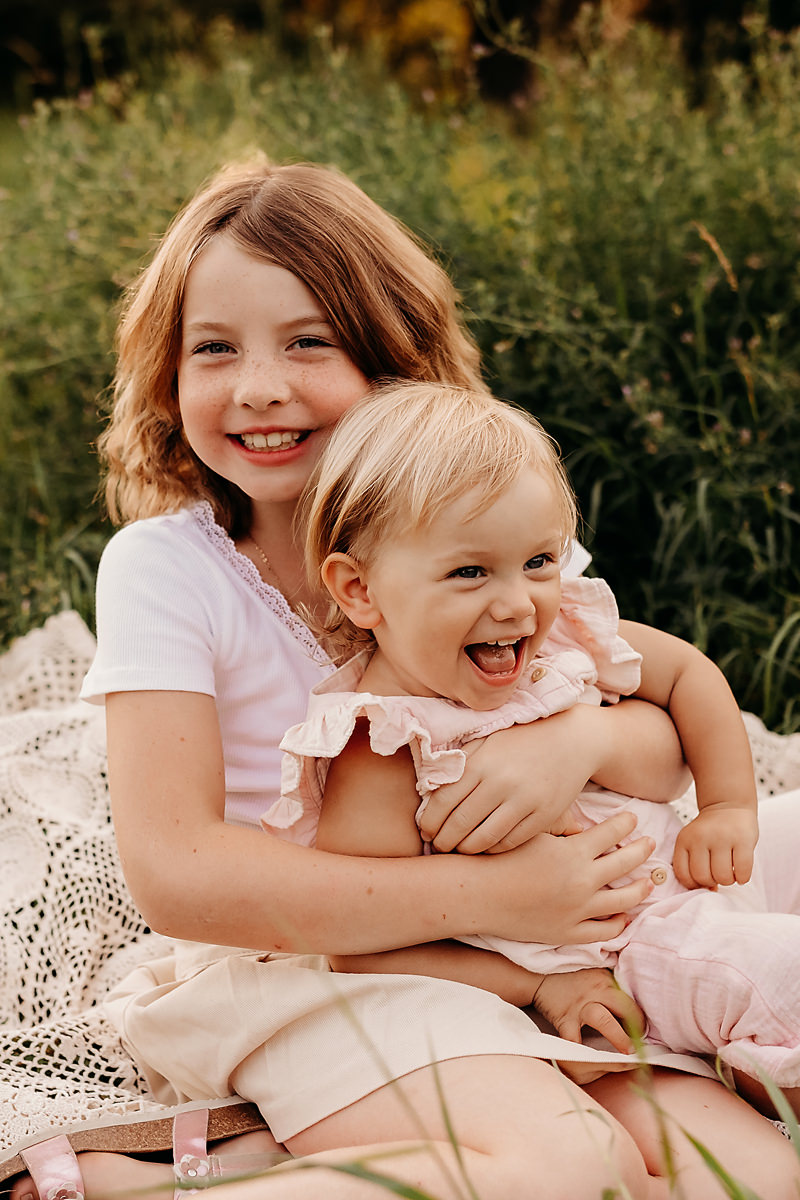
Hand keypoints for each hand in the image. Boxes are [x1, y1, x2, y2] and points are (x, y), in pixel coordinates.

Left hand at [418, 707, 604, 853]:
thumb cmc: (521, 740)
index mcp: (481, 763)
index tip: (425, 830)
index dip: (429, 821)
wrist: (572, 739)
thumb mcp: (487, 741)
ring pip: (484, 839)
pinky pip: (510, 842)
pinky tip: (485, 846)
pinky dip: (492, 849)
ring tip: (459, 849)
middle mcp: (501, 783)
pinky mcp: (544, 816)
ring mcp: (524, 801)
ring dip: (465, 850)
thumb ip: (461, 763)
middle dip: (443, 840)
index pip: (443, 801)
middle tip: (438, 845)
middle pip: (460, 824)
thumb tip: (428, 790)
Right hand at [477, 811, 655, 944]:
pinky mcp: (569, 932)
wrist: (478, 894)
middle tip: (651, 843)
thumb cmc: (499, 857)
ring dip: (640, 888)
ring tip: (648, 882)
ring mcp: (578, 911)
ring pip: (624, 900)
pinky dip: (619, 923)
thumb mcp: (531, 832)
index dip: (625, 822)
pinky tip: (624, 916)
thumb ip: (561, 827)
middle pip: (626, 864)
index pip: (612, 832)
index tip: (632, 817)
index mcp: (573, 852)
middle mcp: (582, 882)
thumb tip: (583, 827)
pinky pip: (605, 931)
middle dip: (642, 850)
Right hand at [531, 968, 644, 1052]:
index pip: (631, 1000)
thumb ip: (613, 984)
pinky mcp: (564, 1019)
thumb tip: (638, 1000)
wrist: (539, 979)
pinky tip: (590, 1062)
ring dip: (618, 1037)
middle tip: (643, 1042)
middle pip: (624, 1007)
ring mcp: (579, 1006)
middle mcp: (595, 991)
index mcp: (605, 981)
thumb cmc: (573, 978)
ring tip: (628, 1053)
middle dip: (637, 1026)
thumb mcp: (596, 973)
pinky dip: (581, 1051)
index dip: (642, 1018)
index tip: (647, 1031)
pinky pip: (573, 1037)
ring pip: (603, 1020)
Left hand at [672, 804, 758, 888]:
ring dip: (728, 880)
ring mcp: (722, 837)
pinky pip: (742, 871)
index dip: (694, 884)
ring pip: (722, 876)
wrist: (729, 805)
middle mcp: (701, 837)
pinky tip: (741, 872)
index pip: (683, 874)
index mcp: (684, 840)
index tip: (703, 879)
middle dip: (713, 882)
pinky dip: (742, 878)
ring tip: (730, 871)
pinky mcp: (743, 839)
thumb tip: (710, 890)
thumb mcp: (694, 842)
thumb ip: (695, 865)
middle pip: (703, 877)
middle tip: (719, 873)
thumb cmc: (711, 832)